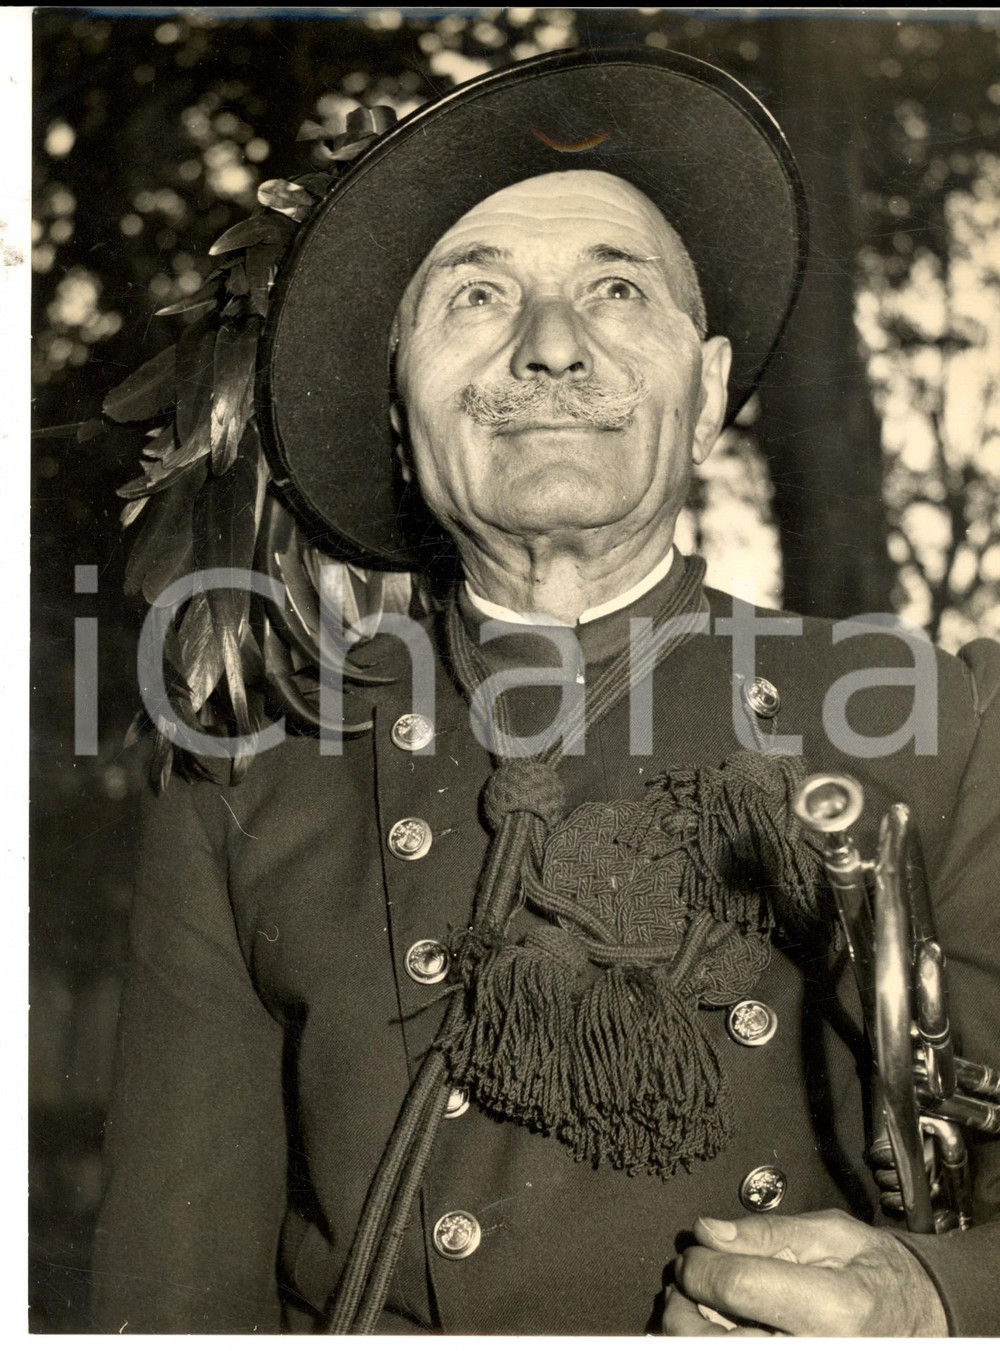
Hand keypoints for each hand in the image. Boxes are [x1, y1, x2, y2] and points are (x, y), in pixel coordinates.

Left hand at [663, 1208, 947, 1336]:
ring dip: (689, 1329)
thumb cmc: (874, 1271)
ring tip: (699, 1302)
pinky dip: (711, 1343)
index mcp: (831, 1308)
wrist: (918, 1318)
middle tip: (688, 1277)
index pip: (735, 1286)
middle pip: (712, 1341)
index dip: (700, 1263)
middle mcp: (814, 1350)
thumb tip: (707, 1232)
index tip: (697, 1248)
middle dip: (683, 1302)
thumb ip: (766, 1233)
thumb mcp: (831, 1234)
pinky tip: (715, 1326)